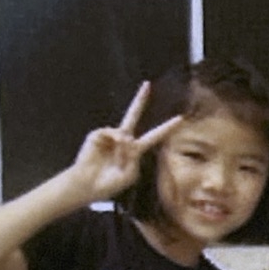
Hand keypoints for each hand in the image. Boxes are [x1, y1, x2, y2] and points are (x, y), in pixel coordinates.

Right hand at [69, 82, 181, 202]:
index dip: (167, 127)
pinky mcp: (97, 135)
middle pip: (133, 115)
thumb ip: (132, 157)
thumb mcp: (128, 174)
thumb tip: (125, 136)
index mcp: (134, 150)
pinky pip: (112, 133)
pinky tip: (108, 153)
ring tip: (116, 162)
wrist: (87, 185)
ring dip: (123, 150)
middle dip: (140, 100)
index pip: (154, 136)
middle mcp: (123, 139)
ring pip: (125, 134)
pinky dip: (114, 143)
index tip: (181, 118)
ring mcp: (110, 136)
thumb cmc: (108, 183)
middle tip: (147, 84)